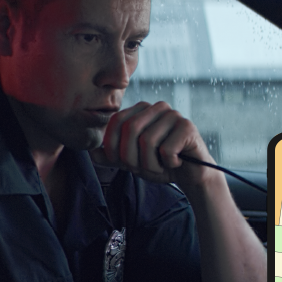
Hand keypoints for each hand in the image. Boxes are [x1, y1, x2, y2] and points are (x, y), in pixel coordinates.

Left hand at [93, 101, 219, 188]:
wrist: (190, 175)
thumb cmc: (159, 164)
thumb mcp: (130, 161)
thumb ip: (110, 156)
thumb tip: (92, 151)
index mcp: (140, 110)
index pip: (116, 121)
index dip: (112, 145)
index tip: (119, 162)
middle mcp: (156, 107)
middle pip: (130, 129)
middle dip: (131, 157)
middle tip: (141, 169)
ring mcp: (174, 115)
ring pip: (148, 141)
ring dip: (150, 165)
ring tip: (159, 167)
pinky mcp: (188, 127)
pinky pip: (167, 149)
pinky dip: (168, 164)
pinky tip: (175, 162)